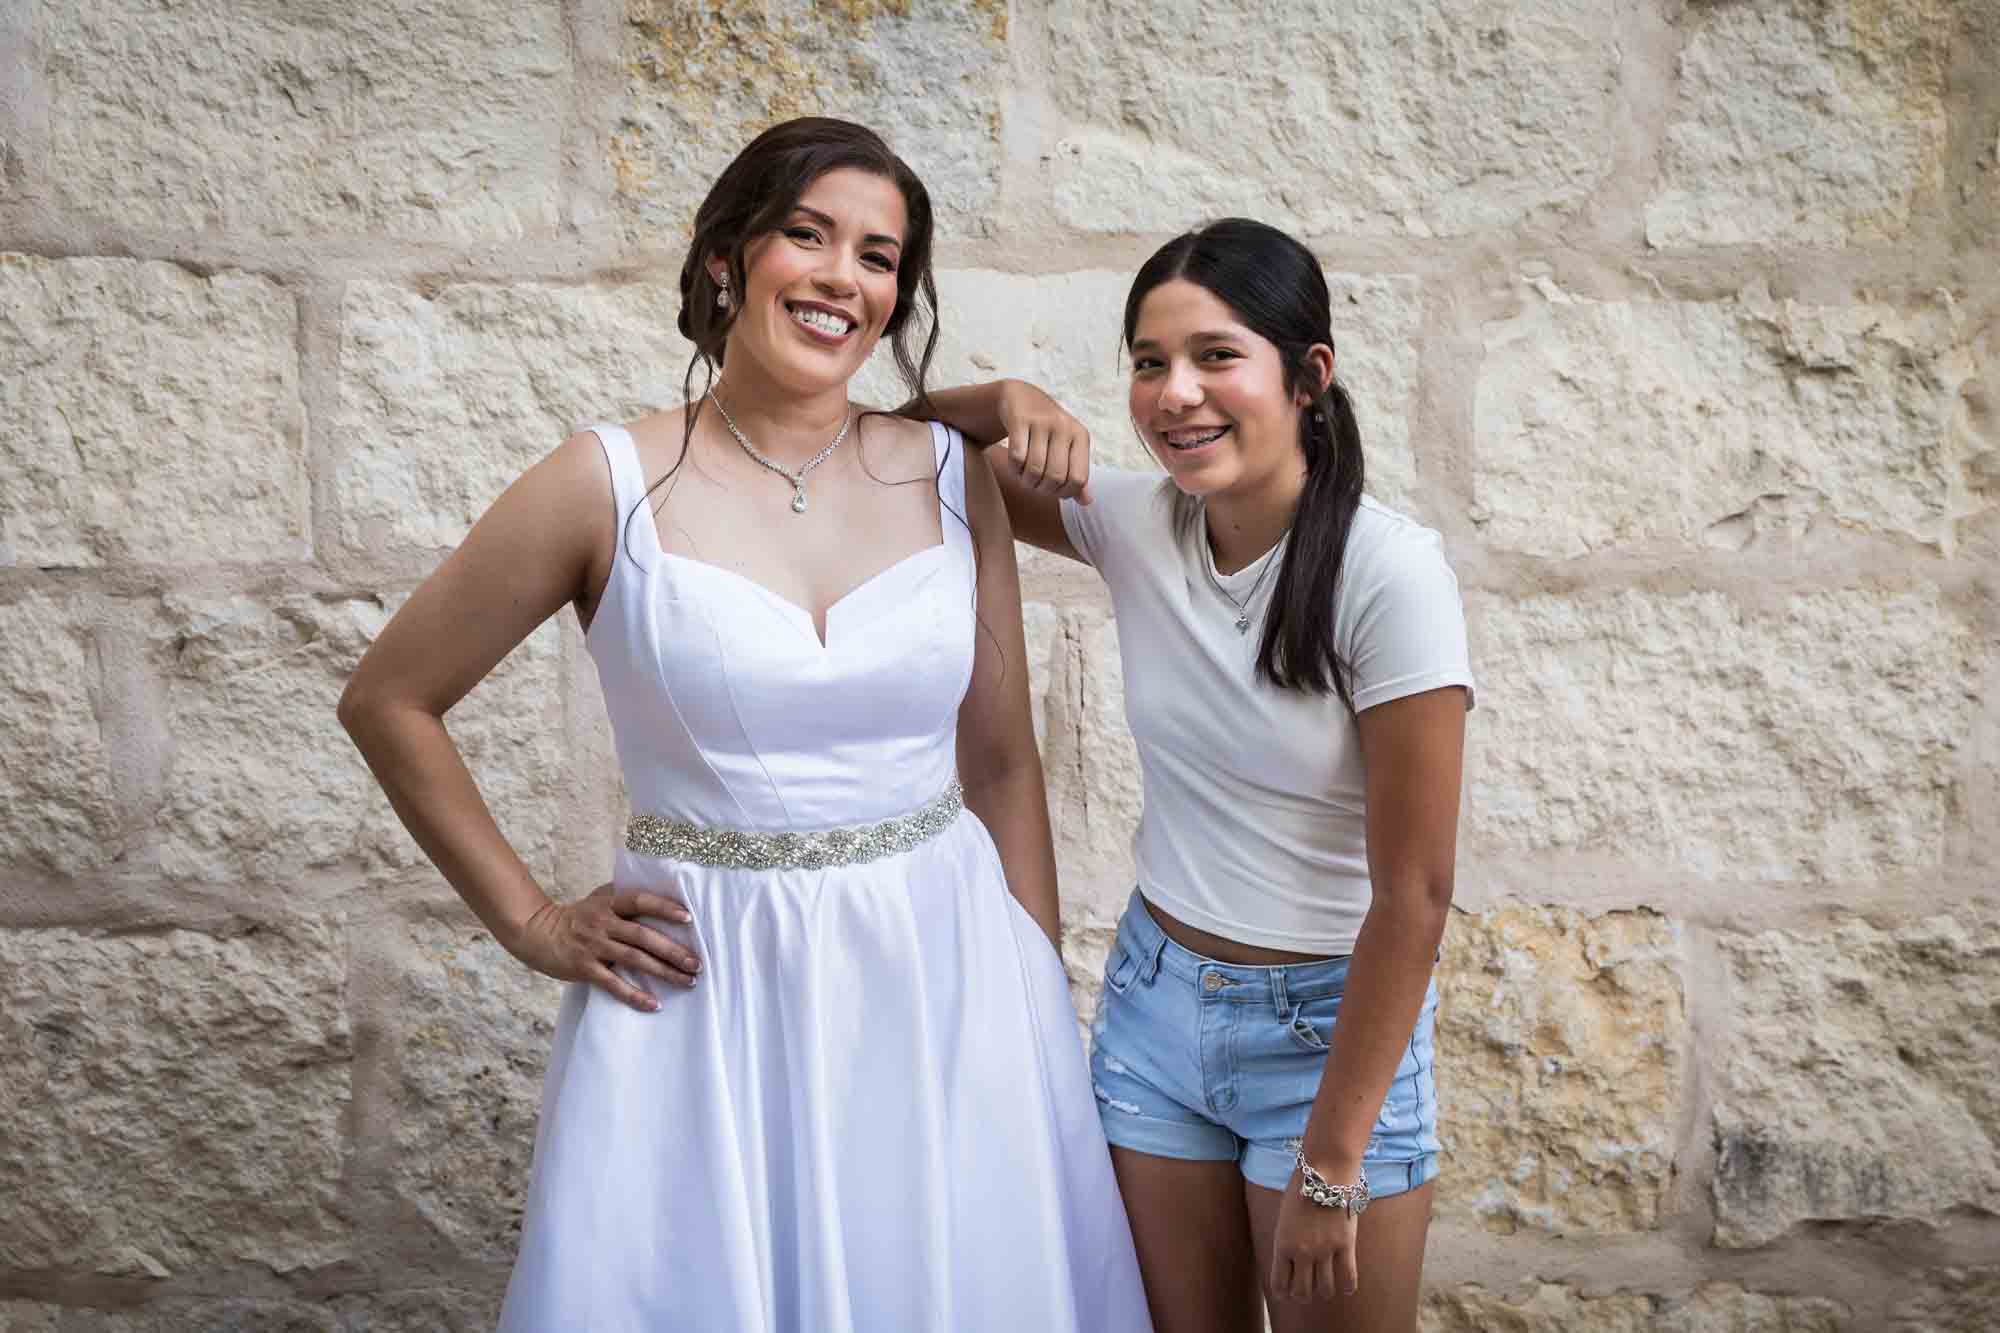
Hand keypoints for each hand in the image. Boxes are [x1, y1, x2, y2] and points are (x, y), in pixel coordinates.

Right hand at [508, 883, 699, 1011]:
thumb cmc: (578, 917)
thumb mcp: (598, 899)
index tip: (688, 918)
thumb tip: (663, 897)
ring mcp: (593, 946)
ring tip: (687, 981)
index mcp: (608, 903)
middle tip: (697, 963)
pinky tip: (654, 1004)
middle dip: (673, 950)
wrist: (538, 933)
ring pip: (634, 960)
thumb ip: (624, 898)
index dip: (664, 908)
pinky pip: (614, 984)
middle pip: (643, 936)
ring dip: (664, 972)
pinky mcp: (584, 968)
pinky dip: (635, 995)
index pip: (640, 901)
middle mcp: (602, 923)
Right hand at [996, 380, 1092, 503]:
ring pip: (1035, 469)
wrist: (1020, 397)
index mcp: (1081, 436)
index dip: (1064, 493)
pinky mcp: (1020, 419)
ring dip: (1026, 481)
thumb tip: (1087, 502)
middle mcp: (1064, 427)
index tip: (1053, 490)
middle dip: (1042, 489)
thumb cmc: (1047, 430)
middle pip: (1055, 477)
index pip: (1078, 479)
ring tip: (1024, 477)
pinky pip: (1017, 457)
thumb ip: (1076, 474)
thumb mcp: (1067, 448)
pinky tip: (1015, 465)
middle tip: (1034, 485)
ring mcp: (1042, 421)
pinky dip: (1014, 468)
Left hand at [1269, 1166, 1359, 1302]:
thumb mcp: (1284, 1218)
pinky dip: (1347, 1287)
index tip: (1287, 1292)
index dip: (1284, 1292)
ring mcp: (1325, 1250)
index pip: (1280, 1284)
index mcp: (1282, 1244)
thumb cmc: (1302, 1190)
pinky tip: (1345, 1286)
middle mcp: (1302, 1251)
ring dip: (1324, 1291)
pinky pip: (1348, 1278)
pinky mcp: (1345, 1245)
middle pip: (1302, 1293)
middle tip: (1307, 1289)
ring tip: (1326, 1285)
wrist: (1325, 1171)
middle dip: (1303, 1295)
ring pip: (1325, 1289)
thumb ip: (1287, 1241)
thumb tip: (1292, 1262)